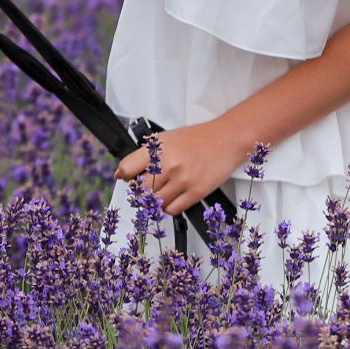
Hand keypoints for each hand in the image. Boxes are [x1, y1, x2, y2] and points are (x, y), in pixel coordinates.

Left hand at [113, 118, 257, 217]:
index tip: (129, 179)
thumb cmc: (197, 139)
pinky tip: (174, 197)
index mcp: (157, 148)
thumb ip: (144, 155)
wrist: (226, 139)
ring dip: (156, 201)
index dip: (126, 177)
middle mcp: (168, 163)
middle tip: (149, 187)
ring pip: (156, 202)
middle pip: (141, 190)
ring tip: (164, 191)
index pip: (127, 169)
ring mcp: (182, 178)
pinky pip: (173, 209)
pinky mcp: (196, 191)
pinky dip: (169, 207)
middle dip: (142, 191)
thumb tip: (123, 173)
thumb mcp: (165, 139)